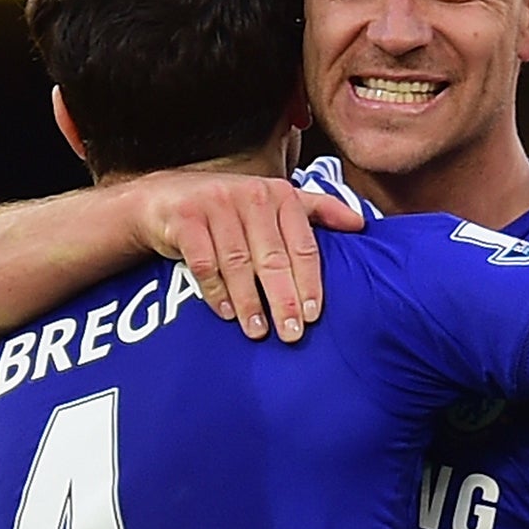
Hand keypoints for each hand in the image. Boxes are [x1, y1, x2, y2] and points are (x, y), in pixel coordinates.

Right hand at [131, 171, 363, 341]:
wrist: (165, 197)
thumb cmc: (231, 208)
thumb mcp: (275, 201)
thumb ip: (317, 210)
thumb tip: (362, 224)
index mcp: (280, 195)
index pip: (303, 245)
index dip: (309, 282)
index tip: (314, 315)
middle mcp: (251, 195)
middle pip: (273, 259)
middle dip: (284, 301)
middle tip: (292, 334)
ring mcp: (216, 205)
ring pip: (238, 264)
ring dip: (249, 303)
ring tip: (258, 332)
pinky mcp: (185, 219)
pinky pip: (204, 263)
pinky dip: (216, 291)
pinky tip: (226, 313)